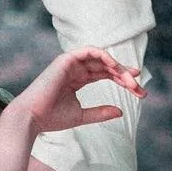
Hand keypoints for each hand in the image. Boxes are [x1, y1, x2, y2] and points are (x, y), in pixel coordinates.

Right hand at [6, 46, 142, 134]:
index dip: (123, 80)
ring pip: (101, 58)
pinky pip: (90, 51)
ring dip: (118, 68)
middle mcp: (75, 69)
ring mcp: (70, 63)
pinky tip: (116, 68)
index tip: (139, 90)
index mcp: (77, 79)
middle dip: (125, 75)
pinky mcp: (66, 59)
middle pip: (106, 67)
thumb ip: (100, 112)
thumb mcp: (82, 116)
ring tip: (131, 80)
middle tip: (139, 88)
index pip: (105, 74)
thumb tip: (121, 112)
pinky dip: (105, 56)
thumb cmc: (52, 119)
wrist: (32, 118)